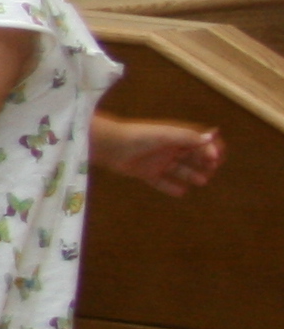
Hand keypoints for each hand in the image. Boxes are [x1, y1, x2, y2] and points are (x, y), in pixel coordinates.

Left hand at [102, 116, 225, 197]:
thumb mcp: (166, 135)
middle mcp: (167, 148)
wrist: (110, 145)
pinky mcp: (146, 172)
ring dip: (191, 175)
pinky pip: (161, 181)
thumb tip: (212, 138)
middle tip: (212, 170)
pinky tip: (182, 192)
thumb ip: (188, 137)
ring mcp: (157, 161)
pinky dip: (171, 187)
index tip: (217, 158)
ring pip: (179, 170)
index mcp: (174, 136)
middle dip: (203, 162)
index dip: (209, 149)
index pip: (197, 142)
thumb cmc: (139, 136)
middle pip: (191, 156)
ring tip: (202, 181)